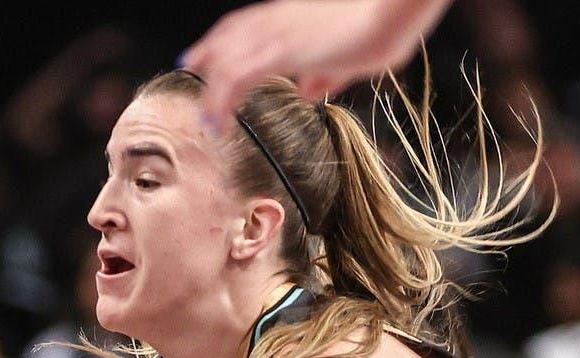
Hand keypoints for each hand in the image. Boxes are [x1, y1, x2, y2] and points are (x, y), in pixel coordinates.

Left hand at [181, 0, 451, 125]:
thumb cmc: (381, 28)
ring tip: (208, 121)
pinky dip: (222, 101)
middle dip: (207, 53)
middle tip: (189, 68)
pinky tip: (219, 123)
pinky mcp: (281, 52)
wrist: (390, 13)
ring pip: (227, 62)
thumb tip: (310, 92)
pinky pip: (237, 77)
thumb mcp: (347, 58)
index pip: (246, 23)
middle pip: (229, 34)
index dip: (223, 38)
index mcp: (292, 15)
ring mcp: (277, 34)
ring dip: (213, 93)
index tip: (205, 53)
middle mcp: (278, 20)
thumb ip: (325, 74)